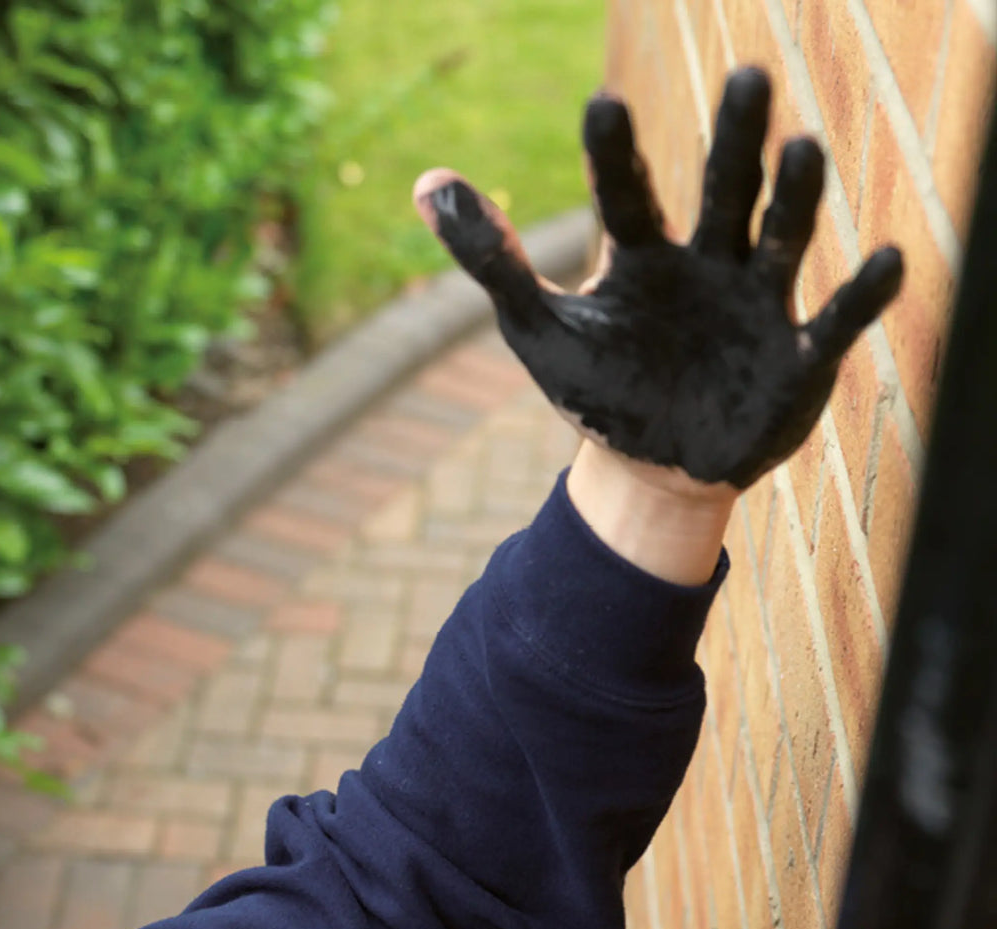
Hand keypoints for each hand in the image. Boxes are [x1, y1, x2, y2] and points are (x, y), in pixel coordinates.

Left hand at [412, 67, 902, 492]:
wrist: (652, 467)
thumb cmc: (599, 391)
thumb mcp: (536, 329)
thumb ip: (491, 259)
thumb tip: (425, 181)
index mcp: (641, 256)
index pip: (627, 194)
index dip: (615, 155)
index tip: (601, 105)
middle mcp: (706, 266)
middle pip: (725, 193)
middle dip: (736, 144)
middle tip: (749, 79)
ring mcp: (756, 306)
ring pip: (781, 241)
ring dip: (796, 200)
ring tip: (803, 150)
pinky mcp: (798, 358)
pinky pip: (835, 321)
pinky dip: (860, 295)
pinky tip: (885, 260)